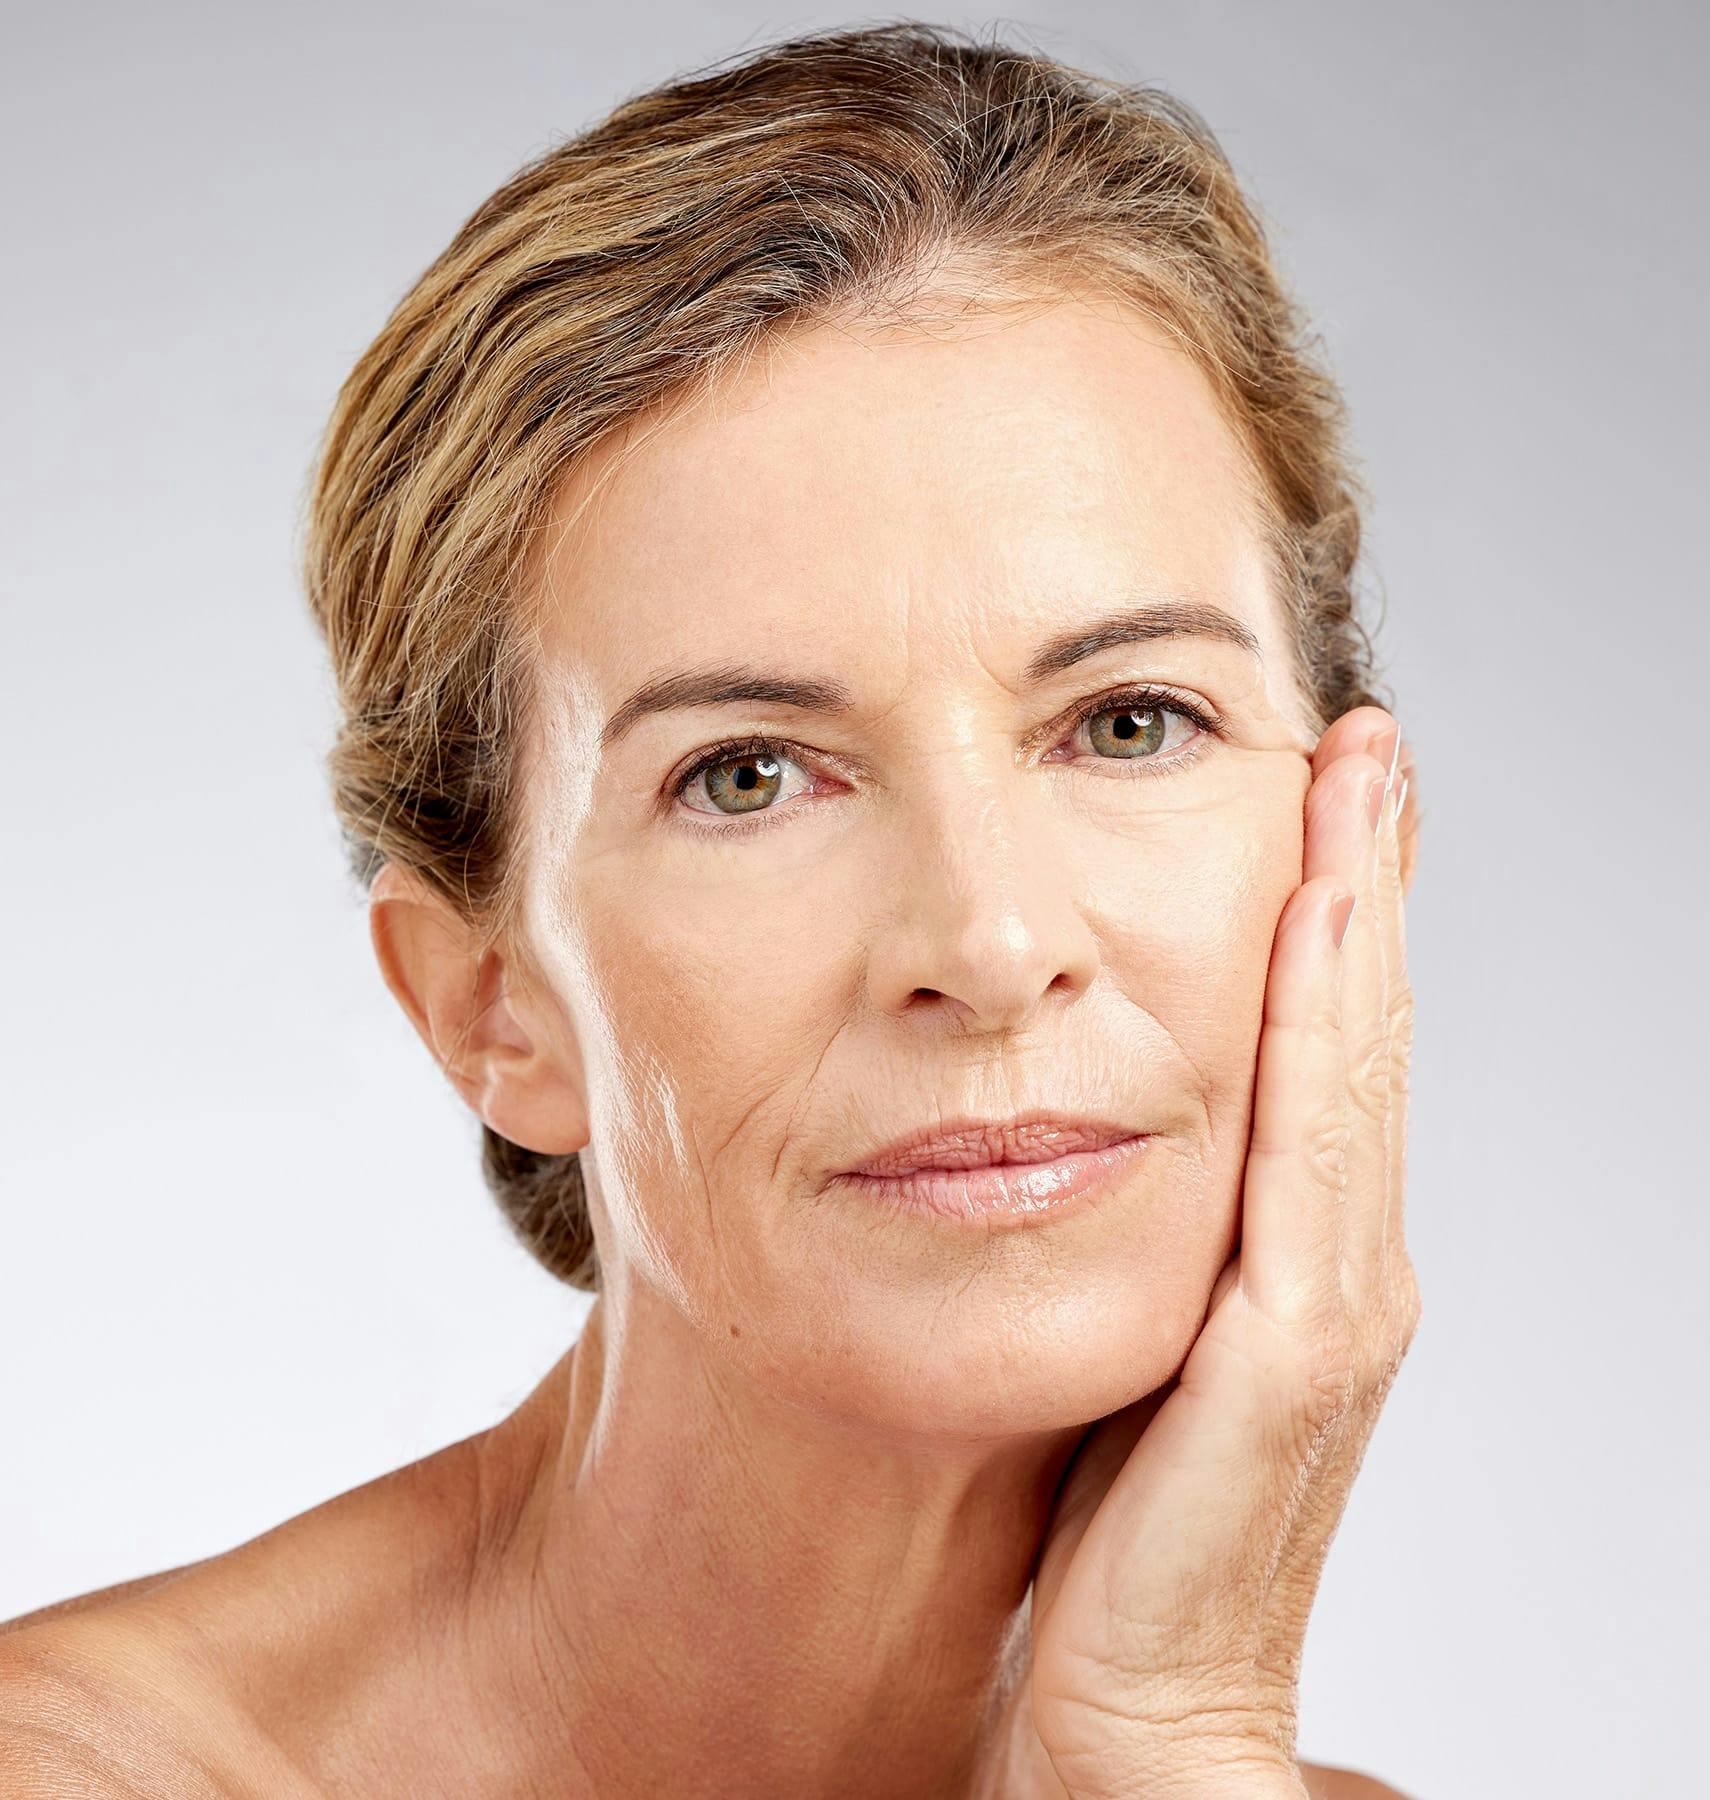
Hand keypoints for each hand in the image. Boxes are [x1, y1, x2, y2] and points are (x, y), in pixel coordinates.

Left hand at [982, 707, 1420, 1799]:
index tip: (1313, 785)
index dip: (1328, 912)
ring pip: (1346, 1069)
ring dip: (1354, 917)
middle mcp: (1333, 1259)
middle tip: (1357, 737)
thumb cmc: (1106, 1533)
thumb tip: (1078, 1126)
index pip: (1314, 1048)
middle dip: (1358, 875)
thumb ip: (1138, 1234)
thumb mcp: (1124, 1336)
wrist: (1124, 1714)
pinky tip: (1315, 928)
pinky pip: (1310, 1163)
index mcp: (1290, 1251)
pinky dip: (1320, 1036)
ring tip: (1353, 781)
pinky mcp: (1289, 1357)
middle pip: (1349, 1031)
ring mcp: (1327, 1303)